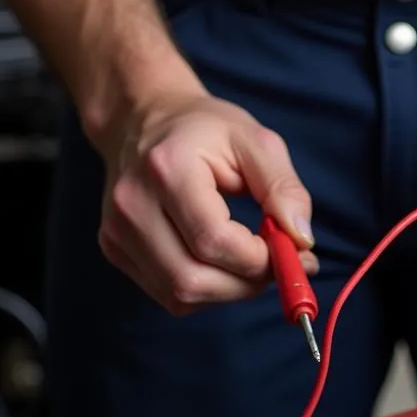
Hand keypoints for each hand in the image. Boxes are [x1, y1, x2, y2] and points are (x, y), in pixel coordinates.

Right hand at [96, 91, 317, 314]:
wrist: (142, 120)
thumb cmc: (205, 131)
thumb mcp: (257, 143)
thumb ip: (285, 189)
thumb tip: (302, 240)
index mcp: (166, 168)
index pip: (214, 241)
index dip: (260, 260)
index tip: (291, 250)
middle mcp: (132, 204)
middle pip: (192, 280)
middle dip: (247, 285)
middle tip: (277, 265)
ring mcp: (116, 231)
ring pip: (180, 296)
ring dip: (229, 291)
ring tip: (251, 261)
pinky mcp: (114, 250)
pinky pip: (169, 296)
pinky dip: (206, 291)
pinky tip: (221, 263)